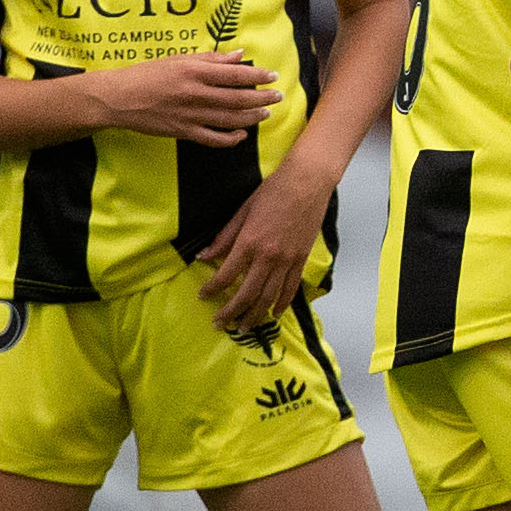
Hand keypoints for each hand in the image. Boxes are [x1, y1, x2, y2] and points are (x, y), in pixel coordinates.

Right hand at [94, 53, 276, 146]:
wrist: (119, 98)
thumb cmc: (148, 75)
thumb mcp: (178, 60)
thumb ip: (211, 59)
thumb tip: (239, 55)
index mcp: (194, 72)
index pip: (236, 75)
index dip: (259, 77)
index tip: (273, 77)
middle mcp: (196, 94)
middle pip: (239, 99)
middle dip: (263, 98)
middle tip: (277, 96)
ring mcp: (191, 115)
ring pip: (231, 120)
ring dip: (253, 118)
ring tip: (265, 113)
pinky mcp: (183, 133)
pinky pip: (214, 140)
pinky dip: (232, 139)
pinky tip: (241, 135)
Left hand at [190, 170, 328, 332]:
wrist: (307, 183)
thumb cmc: (273, 192)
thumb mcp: (242, 211)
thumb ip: (224, 237)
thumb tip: (204, 256)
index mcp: (249, 242)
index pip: (226, 274)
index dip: (212, 289)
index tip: (203, 296)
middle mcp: (268, 256)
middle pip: (247, 293)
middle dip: (231, 311)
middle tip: (220, 324)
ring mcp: (287, 260)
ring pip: (268, 296)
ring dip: (255, 315)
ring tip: (244, 327)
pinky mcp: (301, 259)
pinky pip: (290, 288)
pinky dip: (281, 303)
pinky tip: (273, 314)